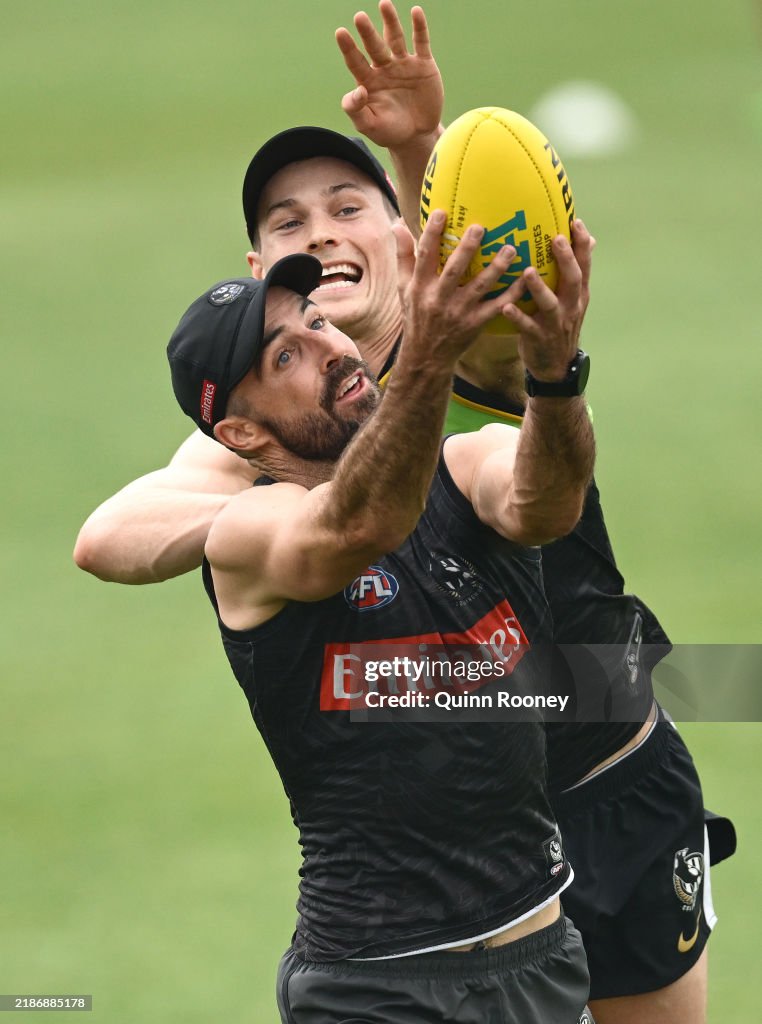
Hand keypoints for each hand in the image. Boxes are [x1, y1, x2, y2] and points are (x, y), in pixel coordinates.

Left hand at [335, 1, 443, 150]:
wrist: (417, 136)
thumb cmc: (389, 131)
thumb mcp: (369, 126)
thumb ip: (357, 110)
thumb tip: (358, 90)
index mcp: (368, 80)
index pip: (355, 61)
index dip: (348, 48)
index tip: (341, 33)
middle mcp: (384, 68)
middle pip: (374, 46)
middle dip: (367, 32)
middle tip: (359, 17)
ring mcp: (404, 64)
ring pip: (396, 38)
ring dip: (390, 21)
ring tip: (384, 4)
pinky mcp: (423, 65)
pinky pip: (421, 42)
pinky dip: (419, 27)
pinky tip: (415, 12)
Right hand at [402, 210, 516, 361]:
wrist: (426, 356)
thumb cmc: (416, 315)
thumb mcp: (404, 287)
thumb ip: (404, 255)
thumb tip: (398, 223)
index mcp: (420, 287)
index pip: (424, 256)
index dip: (431, 234)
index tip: (441, 212)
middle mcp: (439, 299)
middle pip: (453, 271)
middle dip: (466, 249)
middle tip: (480, 227)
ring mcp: (458, 312)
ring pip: (479, 287)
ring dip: (496, 268)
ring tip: (510, 249)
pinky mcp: (475, 324)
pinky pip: (496, 307)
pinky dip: (511, 294)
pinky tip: (525, 279)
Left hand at [500, 221, 594, 381]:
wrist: (556, 367)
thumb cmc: (559, 325)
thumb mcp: (573, 301)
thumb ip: (576, 273)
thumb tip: (589, 239)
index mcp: (578, 295)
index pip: (584, 265)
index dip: (582, 244)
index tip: (575, 222)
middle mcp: (571, 306)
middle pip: (572, 279)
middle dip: (566, 259)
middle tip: (556, 239)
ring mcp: (556, 323)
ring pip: (549, 303)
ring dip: (539, 287)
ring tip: (527, 272)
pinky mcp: (539, 338)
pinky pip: (527, 327)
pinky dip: (518, 317)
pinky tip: (506, 307)